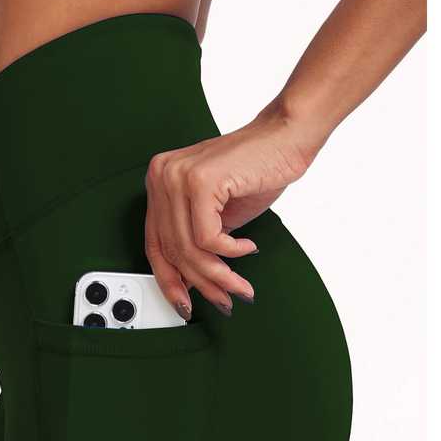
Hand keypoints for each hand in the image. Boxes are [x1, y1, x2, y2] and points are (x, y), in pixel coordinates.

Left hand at [144, 104, 320, 315]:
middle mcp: (161, 176)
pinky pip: (208, 237)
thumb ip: (197, 244)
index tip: (184, 303)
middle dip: (202, 283)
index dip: (168, 280)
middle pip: (173, 250)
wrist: (285, 137)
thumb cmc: (255, 172)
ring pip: (189, 248)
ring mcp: (177, 176)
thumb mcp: (218, 216)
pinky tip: (247, 247)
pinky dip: (230, 251)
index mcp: (160, 182)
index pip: (155, 243)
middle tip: (224, 299)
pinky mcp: (199, 181)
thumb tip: (187, 283)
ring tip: (239, 284)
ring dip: (219, 275)